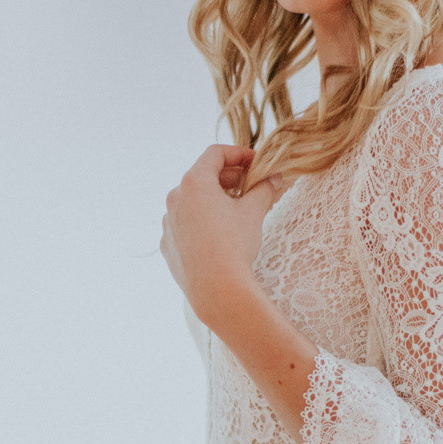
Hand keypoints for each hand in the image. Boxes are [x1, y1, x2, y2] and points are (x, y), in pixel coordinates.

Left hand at [160, 145, 282, 325]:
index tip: (256, 162)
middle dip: (228, 177)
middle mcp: (175, 197)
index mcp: (194, 182)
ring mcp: (168, 222)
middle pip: (203, 176)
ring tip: (236, 209)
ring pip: (192, 201)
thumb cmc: (235, 245)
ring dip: (214, 199)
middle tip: (250, 184)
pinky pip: (185, 224)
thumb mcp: (254, 211)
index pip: (215, 154)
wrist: (217, 290)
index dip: (239, 154)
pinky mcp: (167, 244)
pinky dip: (202, 221)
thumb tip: (275, 178)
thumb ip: (264, 188)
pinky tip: (219, 233)